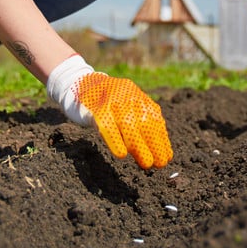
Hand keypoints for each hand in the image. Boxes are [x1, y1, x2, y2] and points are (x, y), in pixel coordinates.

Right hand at [47, 55, 172, 168]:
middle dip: (155, 144)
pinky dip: (115, 141)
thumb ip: (137, 123)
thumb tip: (153, 150)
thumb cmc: (105, 104)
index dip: (161, 139)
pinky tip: (121, 155)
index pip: (155, 120)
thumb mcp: (125, 108)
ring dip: (139, 146)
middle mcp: (128, 96)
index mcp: (138, 97)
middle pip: (145, 122)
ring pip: (129, 125)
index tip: (166, 157)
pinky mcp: (97, 108)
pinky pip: (107, 126)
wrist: (80, 84)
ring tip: (146, 164)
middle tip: (159, 164)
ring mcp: (112, 101)